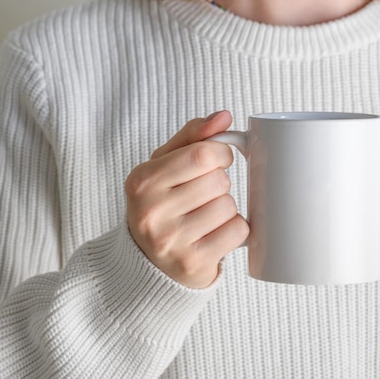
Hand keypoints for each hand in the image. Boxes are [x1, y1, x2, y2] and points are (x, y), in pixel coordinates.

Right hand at [125, 111, 248, 288]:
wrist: (147, 263)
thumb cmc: (162, 205)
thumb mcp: (165, 165)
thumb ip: (193, 137)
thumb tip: (224, 116)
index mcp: (142, 181)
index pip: (202, 154)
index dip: (221, 153)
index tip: (218, 160)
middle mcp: (151, 212)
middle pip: (218, 181)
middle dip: (220, 184)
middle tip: (204, 195)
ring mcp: (171, 240)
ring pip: (229, 206)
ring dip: (226, 208)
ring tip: (206, 217)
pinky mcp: (193, 262)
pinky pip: (238, 231)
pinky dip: (234, 230)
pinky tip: (214, 234)